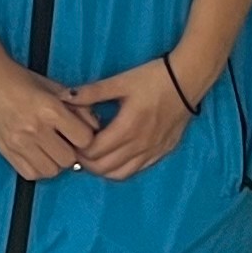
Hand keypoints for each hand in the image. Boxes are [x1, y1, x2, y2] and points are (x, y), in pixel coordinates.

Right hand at [0, 55, 96, 182]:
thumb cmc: (21, 80)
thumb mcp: (54, 88)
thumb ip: (79, 107)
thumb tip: (95, 128)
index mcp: (49, 109)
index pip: (84, 139)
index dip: (85, 137)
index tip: (78, 132)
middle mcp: (35, 128)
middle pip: (68, 159)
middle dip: (70, 152)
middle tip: (63, 141)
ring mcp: (18, 143)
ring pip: (51, 171)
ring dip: (54, 162)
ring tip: (49, 148)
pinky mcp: (6, 151)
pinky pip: (31, 174)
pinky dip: (38, 168)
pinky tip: (36, 154)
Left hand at [69, 57, 197, 181]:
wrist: (187, 81)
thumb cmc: (153, 78)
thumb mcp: (120, 82)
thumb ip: (91, 92)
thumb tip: (64, 97)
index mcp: (127, 128)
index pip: (94, 152)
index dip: (79, 150)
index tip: (72, 140)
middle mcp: (140, 145)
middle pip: (104, 168)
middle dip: (86, 162)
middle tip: (78, 149)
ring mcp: (152, 151)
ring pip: (120, 174)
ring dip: (103, 169)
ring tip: (94, 155)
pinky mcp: (162, 152)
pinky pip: (137, 170)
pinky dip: (121, 169)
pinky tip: (115, 157)